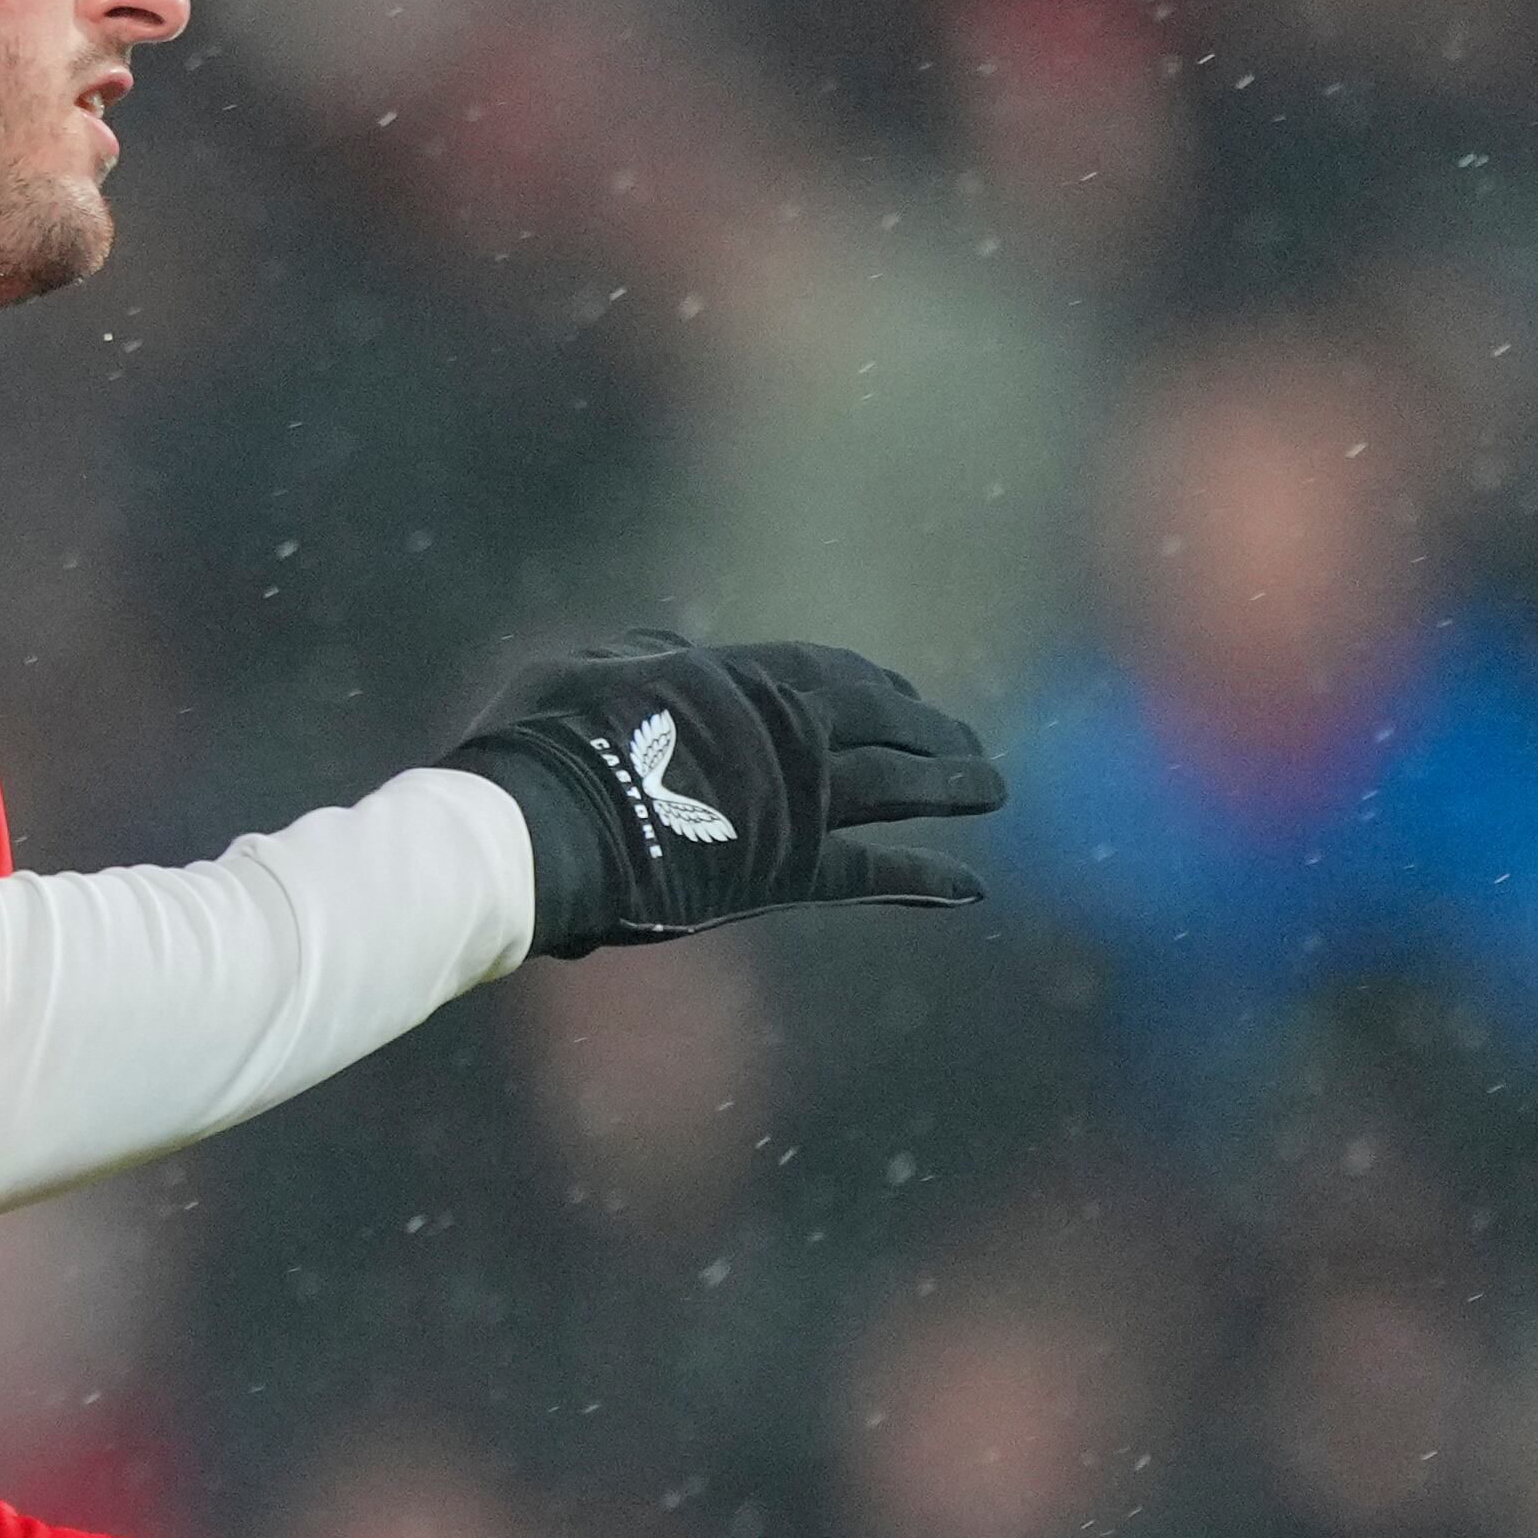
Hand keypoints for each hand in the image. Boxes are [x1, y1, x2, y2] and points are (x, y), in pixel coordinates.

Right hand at [446, 631, 1006, 958]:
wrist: (544, 827)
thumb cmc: (544, 741)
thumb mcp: (586, 670)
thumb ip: (641, 658)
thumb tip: (671, 651)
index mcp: (739, 677)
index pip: (826, 672)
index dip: (872, 681)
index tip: (902, 689)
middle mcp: (784, 732)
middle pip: (881, 723)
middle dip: (929, 731)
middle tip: (968, 742)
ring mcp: (794, 802)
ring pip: (897, 787)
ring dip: (951, 785)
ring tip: (993, 788)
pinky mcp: (786, 871)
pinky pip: (872, 874)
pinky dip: (924, 877)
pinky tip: (971, 886)